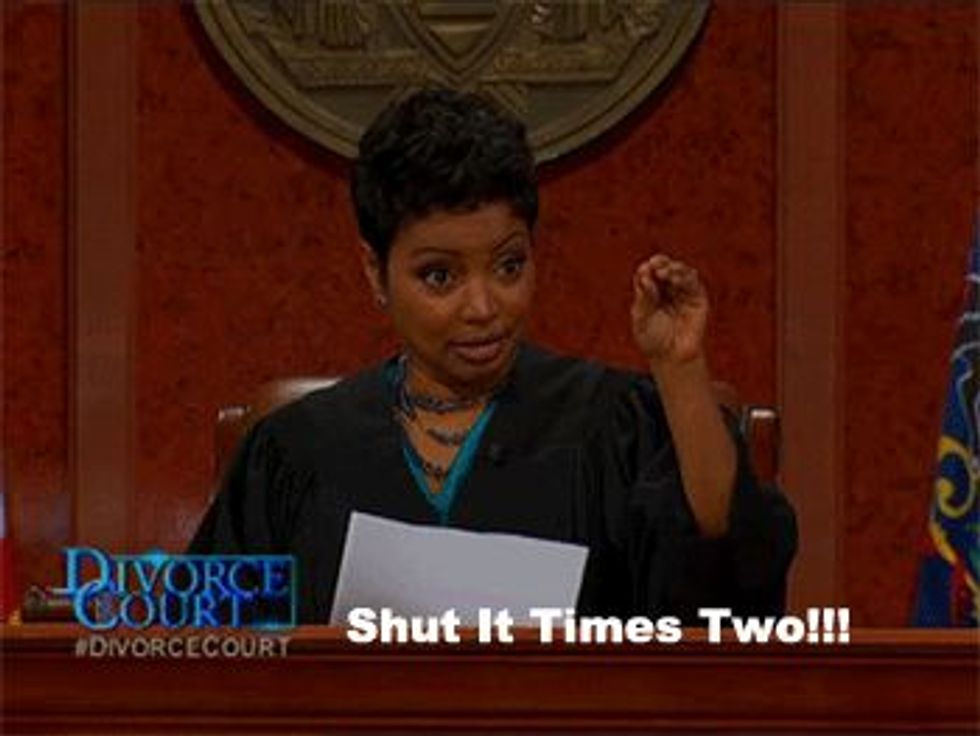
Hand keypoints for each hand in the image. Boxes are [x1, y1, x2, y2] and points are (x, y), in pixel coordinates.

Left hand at [631, 254, 708, 368]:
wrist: (671, 357)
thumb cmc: (653, 339)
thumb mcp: (641, 318)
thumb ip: (643, 297)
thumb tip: (644, 275)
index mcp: (650, 292)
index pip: (648, 273)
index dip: (647, 268)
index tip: (644, 268)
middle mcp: (667, 290)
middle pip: (665, 268)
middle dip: (660, 264)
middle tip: (655, 266)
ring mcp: (683, 293)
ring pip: (680, 271)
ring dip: (673, 268)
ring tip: (664, 272)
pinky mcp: (698, 298)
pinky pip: (693, 282)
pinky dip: (684, 277)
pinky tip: (675, 279)